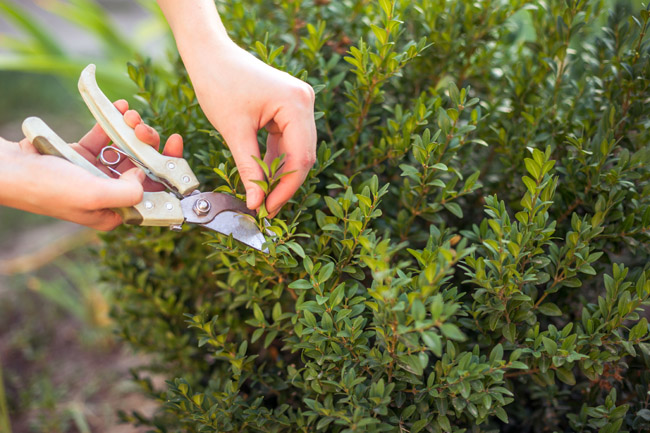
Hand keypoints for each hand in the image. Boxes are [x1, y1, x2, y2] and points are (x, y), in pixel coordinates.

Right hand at [0, 100, 183, 229]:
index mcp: (114, 212)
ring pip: (126, 149)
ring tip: (130, 114)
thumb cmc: (47, 187)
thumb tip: (143, 177)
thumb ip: (127, 192)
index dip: (169, 173)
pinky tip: (118, 107)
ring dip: (132, 130)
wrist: (7, 168)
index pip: (153, 195)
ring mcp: (94, 173)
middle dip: (149, 146)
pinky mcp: (81, 154)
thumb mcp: (93, 195)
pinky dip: (112, 122)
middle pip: (142, 169)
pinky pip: (105, 136)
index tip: (175, 149)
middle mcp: (108, 194)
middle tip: (147, 129)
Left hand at [184, 42, 316, 217]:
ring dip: (279, 174)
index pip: (300, 157)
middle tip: (265, 209)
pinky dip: (275, 160)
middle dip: (284, 184)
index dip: (285, 188)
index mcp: (296, 104)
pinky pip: (287, 141)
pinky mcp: (289, 108)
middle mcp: (305, 101)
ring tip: (262, 197)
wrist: (209, 53)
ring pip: (296, 151)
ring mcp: (299, 104)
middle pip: (302, 156)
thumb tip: (256, 203)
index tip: (268, 210)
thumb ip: (249, 169)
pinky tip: (262, 177)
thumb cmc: (218, 83)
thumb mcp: (234, 131)